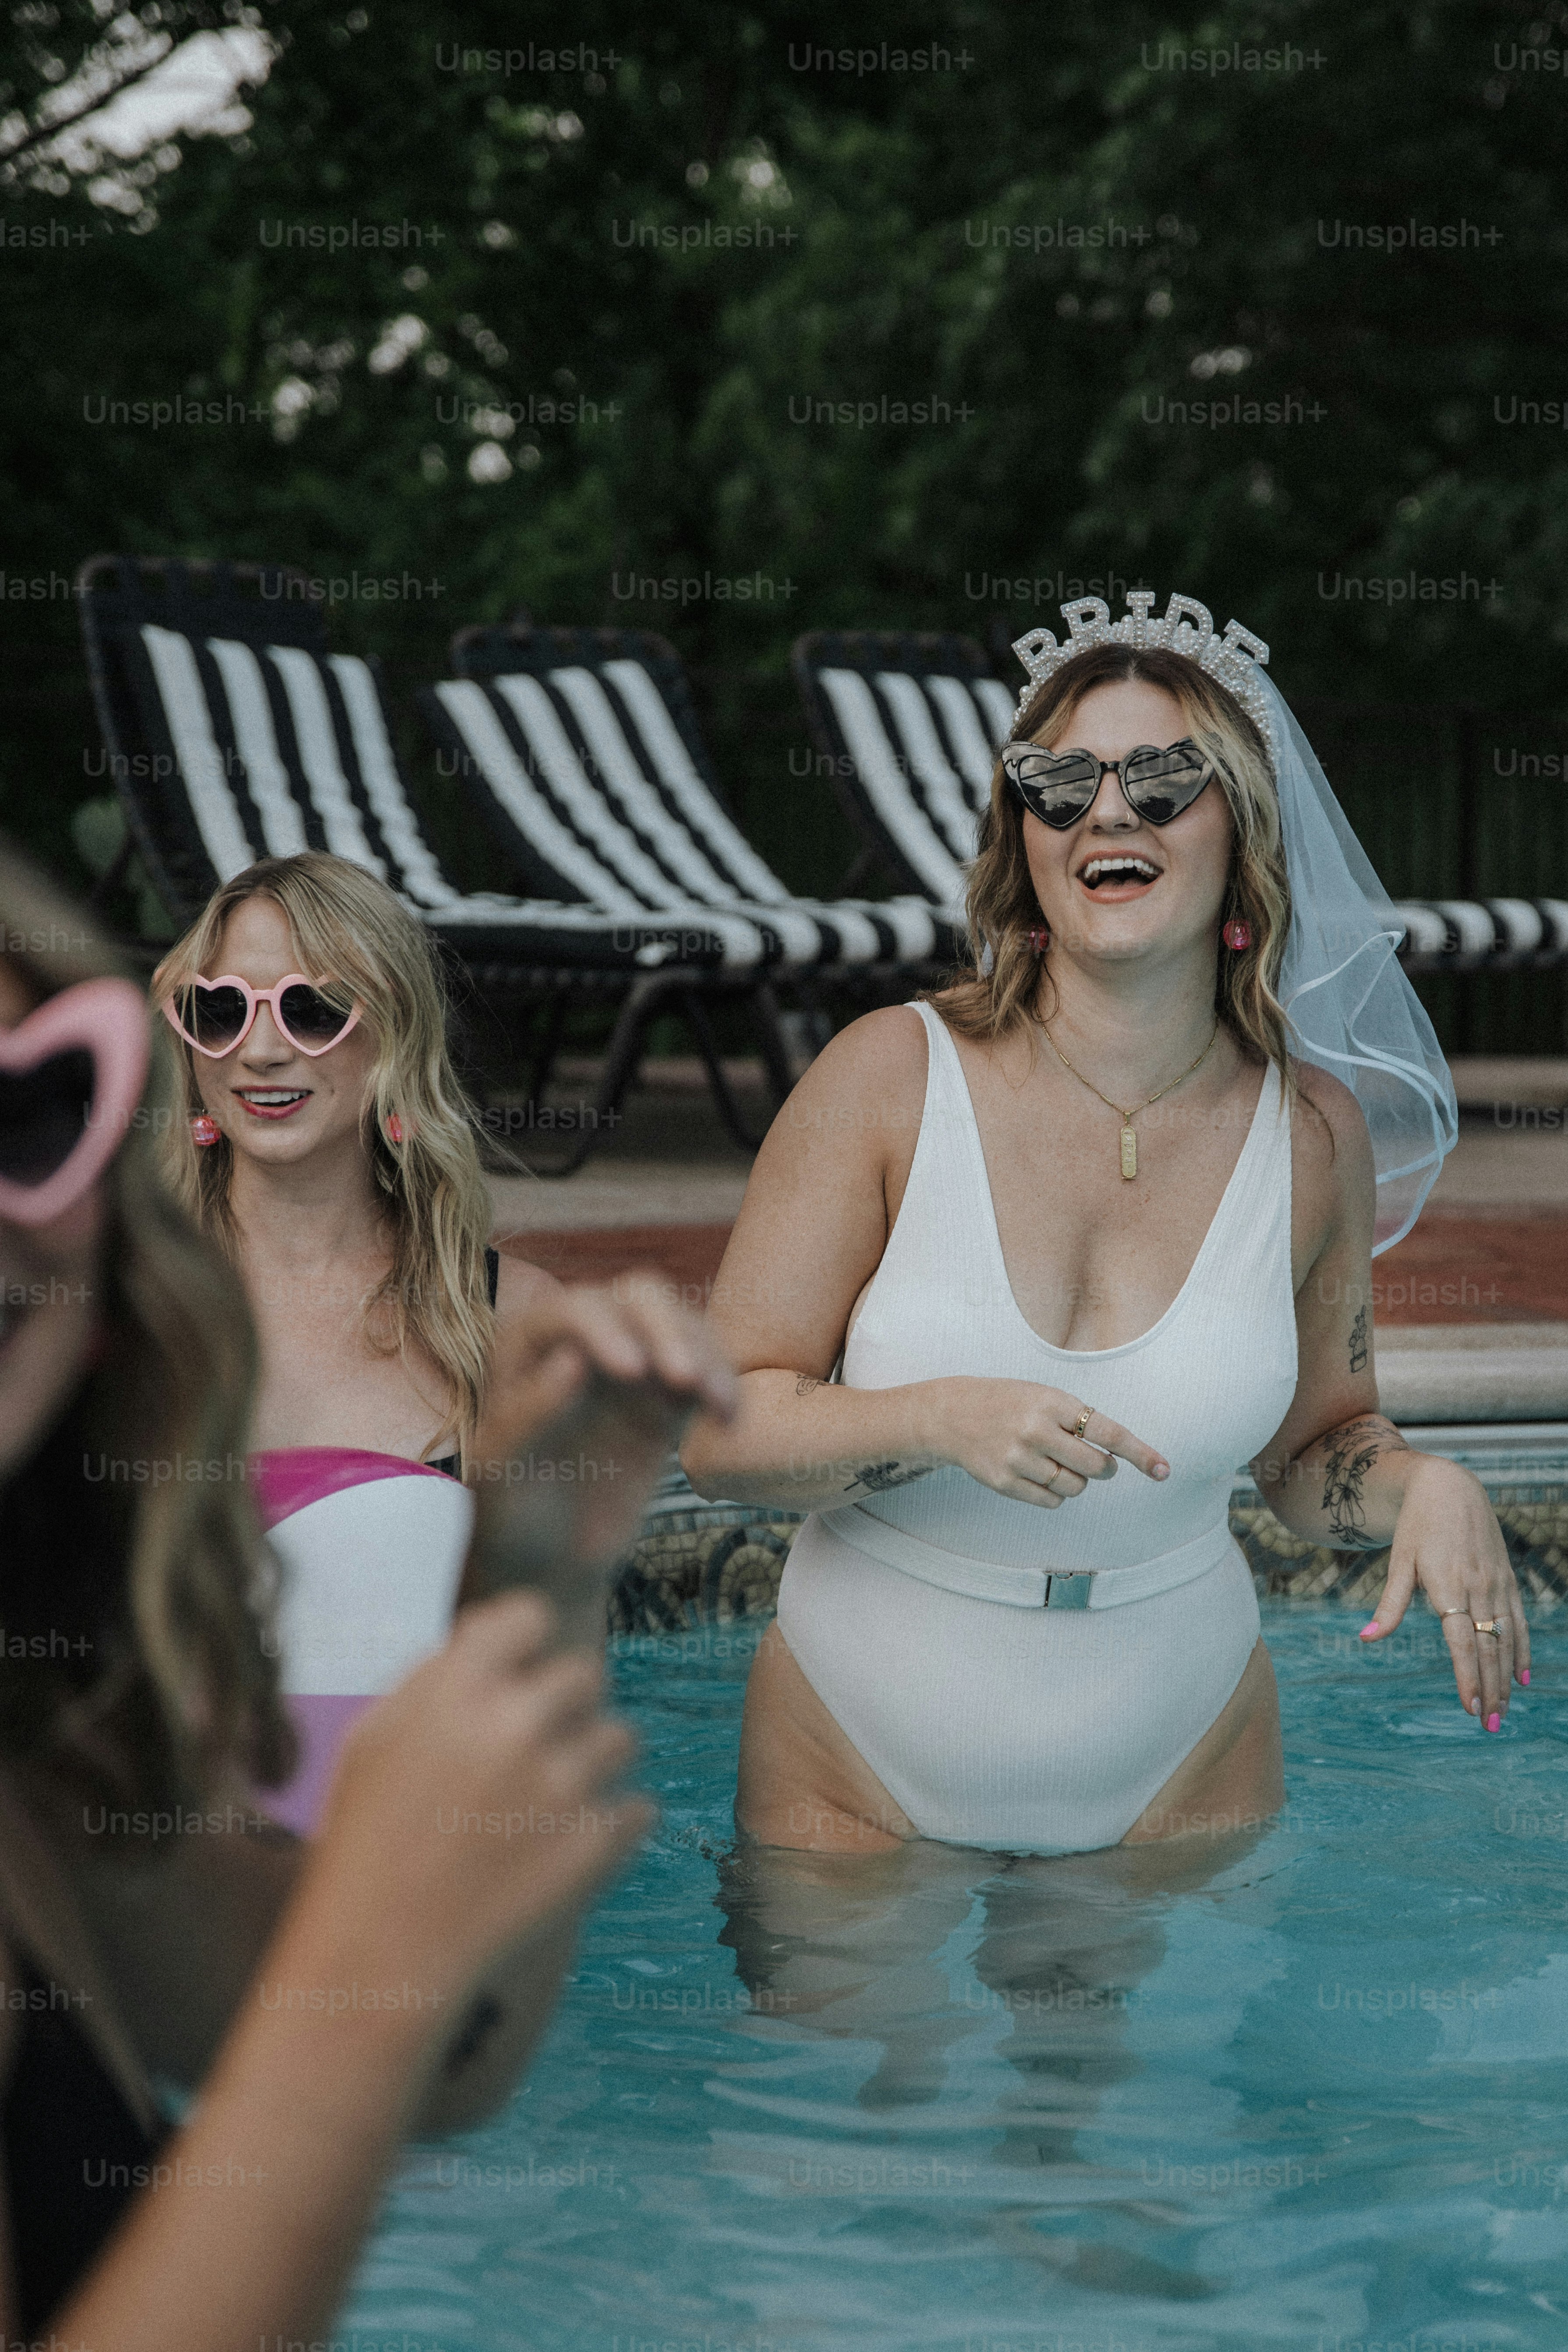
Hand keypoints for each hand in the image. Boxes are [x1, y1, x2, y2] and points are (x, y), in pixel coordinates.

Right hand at [304, 1589, 652, 2024]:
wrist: (379, 1959)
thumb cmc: (367, 1841)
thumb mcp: (374, 1737)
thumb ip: (436, 1675)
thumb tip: (492, 1629)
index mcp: (456, 1689)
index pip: (532, 1616)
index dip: (524, 1647)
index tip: (514, 1679)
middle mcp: (515, 1725)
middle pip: (586, 1674)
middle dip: (562, 1706)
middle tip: (530, 1748)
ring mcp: (562, 1787)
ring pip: (622, 1738)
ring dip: (593, 1762)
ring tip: (547, 1802)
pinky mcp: (595, 1845)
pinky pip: (639, 1808)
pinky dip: (612, 1825)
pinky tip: (564, 1846)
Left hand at [463, 1274, 738, 1616]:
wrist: (545, 1561)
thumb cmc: (509, 1513)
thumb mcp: (502, 1471)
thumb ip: (530, 1414)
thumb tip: (572, 1360)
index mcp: (529, 1346)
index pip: (575, 1311)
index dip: (606, 1330)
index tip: (632, 1372)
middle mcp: (583, 1342)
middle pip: (639, 1299)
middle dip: (667, 1328)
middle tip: (683, 1379)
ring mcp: (631, 1368)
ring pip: (680, 1326)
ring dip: (706, 1355)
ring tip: (716, 1403)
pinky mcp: (666, 1401)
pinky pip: (704, 1372)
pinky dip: (723, 1385)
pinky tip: (727, 1419)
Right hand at [934, 1377, 1169, 1506]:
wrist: (953, 1415)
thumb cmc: (1011, 1404)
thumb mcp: (1045, 1397)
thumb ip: (1080, 1421)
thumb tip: (1116, 1458)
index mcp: (1052, 1402)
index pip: (1107, 1432)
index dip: (1139, 1453)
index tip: (1163, 1470)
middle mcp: (1036, 1430)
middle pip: (1095, 1467)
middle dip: (1103, 1469)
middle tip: (1096, 1463)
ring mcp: (1018, 1459)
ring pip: (1074, 1488)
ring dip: (1076, 1481)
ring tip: (1055, 1462)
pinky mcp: (1005, 1483)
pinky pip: (1051, 1501)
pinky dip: (1054, 1493)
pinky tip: (1037, 1474)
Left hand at [1358, 1454, 1529, 1727]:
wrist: (1449, 1487)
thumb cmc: (1416, 1526)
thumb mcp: (1399, 1562)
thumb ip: (1388, 1605)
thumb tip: (1365, 1640)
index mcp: (1448, 1585)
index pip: (1462, 1641)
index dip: (1468, 1676)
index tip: (1470, 1708)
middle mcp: (1478, 1587)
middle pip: (1488, 1648)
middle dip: (1490, 1690)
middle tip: (1490, 1726)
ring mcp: (1497, 1583)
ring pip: (1506, 1639)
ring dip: (1506, 1678)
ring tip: (1504, 1711)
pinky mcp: (1507, 1579)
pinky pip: (1518, 1621)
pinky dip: (1521, 1650)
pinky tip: (1522, 1677)